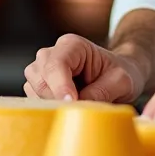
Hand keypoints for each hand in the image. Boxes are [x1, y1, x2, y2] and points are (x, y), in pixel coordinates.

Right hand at [24, 34, 148, 102]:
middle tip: (77, 109)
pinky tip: (66, 109)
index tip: (72, 103)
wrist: (118, 76)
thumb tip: (78, 107)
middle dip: (55, 96)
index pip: (56, 64)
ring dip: (50, 103)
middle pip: (39, 76)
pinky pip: (33, 99)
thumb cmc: (121, 74)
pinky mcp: (40, 87)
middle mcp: (52, 54)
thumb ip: (101, 92)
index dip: (60, 86)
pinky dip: (47, 108)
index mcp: (73, 45)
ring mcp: (43, 70)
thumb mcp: (122, 81)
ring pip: (32, 88)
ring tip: (75, 107)